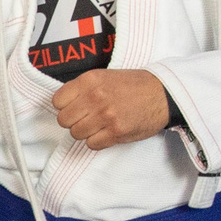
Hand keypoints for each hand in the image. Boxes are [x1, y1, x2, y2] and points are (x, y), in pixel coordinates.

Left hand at [53, 68, 173, 149]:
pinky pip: (92, 144)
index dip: (64, 106)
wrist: (163, 94)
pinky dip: (98, 141)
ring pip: (76, 134)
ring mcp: (106, 115)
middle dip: (74, 121)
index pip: (57, 101)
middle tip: (87, 117)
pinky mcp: (116, 132)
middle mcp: (95, 97)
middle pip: (64, 120)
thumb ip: (83, 88)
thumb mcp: (105, 76)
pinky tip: (107, 132)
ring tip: (99, 124)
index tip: (74, 107)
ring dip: (86, 132)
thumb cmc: (134, 86)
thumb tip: (63, 104)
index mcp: (90, 80)